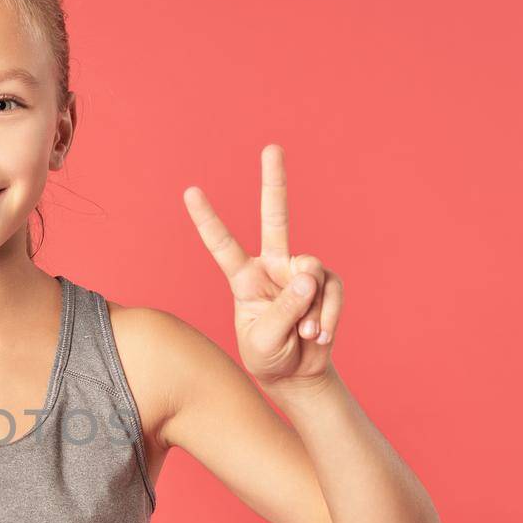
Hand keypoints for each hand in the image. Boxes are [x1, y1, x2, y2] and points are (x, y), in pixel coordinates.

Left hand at [183, 144, 343, 387]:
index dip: (208, 219)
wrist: (297, 375)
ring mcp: (301, 273)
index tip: (190, 191)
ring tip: (305, 334)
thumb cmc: (269, 357)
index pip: (222, 245)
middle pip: (275, 218)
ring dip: (312, 309)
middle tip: (271, 148)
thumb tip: (309, 273)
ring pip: (312, 270)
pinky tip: (319, 336)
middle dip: (274, 182)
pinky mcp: (326, 284)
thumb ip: (284, 309)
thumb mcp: (264, 340)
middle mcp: (272, 267)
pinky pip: (332, 292)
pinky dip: (328, 317)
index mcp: (244, 279)